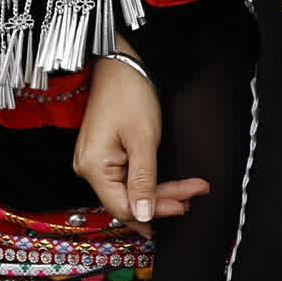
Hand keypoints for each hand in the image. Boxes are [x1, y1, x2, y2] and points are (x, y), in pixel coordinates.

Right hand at [71, 47, 211, 227]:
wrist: (120, 66)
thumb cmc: (128, 94)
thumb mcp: (143, 140)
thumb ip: (144, 180)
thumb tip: (144, 215)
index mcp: (94, 167)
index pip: (124, 206)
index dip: (154, 211)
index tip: (183, 206)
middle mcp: (89, 168)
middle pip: (127, 200)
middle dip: (162, 201)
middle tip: (192, 196)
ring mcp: (95, 163)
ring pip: (129, 191)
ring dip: (159, 193)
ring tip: (187, 190)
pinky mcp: (103, 156)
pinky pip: (126, 180)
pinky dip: (148, 183)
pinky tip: (167, 187)